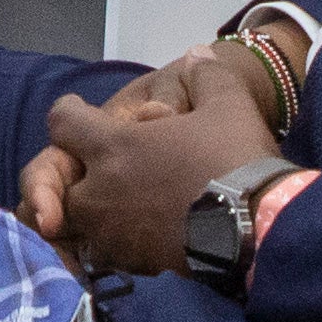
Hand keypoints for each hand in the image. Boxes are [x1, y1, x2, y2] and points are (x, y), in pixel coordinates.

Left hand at [19, 44, 286, 276]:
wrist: (260, 227)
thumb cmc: (235, 160)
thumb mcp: (227, 103)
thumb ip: (206, 75)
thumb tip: (198, 55)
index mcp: (113, 147)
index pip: (62, 122)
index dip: (70, 114)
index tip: (80, 114)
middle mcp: (101, 192)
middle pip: (62, 182)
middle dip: (77, 173)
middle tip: (103, 167)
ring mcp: (114, 234)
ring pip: (81, 224)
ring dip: (94, 213)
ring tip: (122, 204)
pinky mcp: (135, 266)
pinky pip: (109, 253)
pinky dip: (117, 242)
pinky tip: (142, 233)